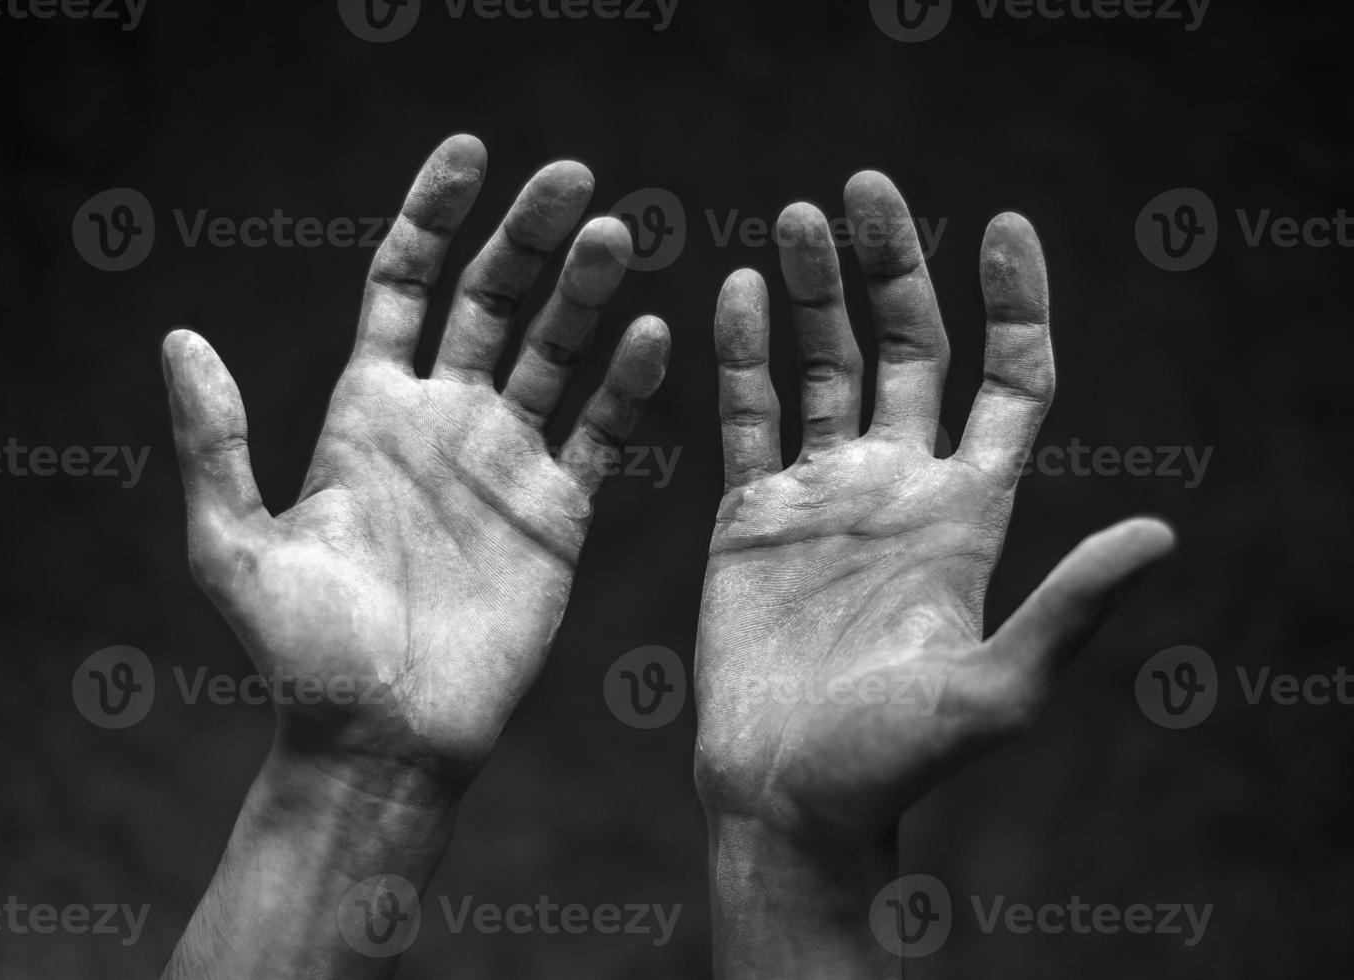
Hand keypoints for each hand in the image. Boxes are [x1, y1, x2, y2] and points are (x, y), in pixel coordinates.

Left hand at [163, 134, 668, 797]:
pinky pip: (602, 431)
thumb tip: (178, 336)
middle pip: (493, 301)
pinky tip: (652, 331)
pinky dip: (629, 382)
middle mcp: (443, 421)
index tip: (471, 153)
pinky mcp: (559, 511)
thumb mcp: (235, 546)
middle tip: (570, 179)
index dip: (433, 214)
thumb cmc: (302, 656)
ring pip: (557, 353)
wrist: (383, 740)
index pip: (404, 284)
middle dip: (528, 236)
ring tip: (615, 234)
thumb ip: (218, 442)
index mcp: (366, 412)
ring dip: (586, 293)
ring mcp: (506, 462)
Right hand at [695, 172, 1173, 845]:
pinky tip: (732, 291)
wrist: (787, 797)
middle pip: (911, 349)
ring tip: (790, 219)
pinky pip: (749, 415)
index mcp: (969, 514)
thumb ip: (1067, 608)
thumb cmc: (894, 761)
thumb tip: (1160, 533)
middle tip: (863, 187)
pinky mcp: (754, 516)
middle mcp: (900, 488)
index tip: (1004, 225)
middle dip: (893, 266)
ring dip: (809, 292)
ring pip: (824, 367)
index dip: (1016, 302)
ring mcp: (824, 496)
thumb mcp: (995, 690)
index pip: (1011, 382)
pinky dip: (741, 353)